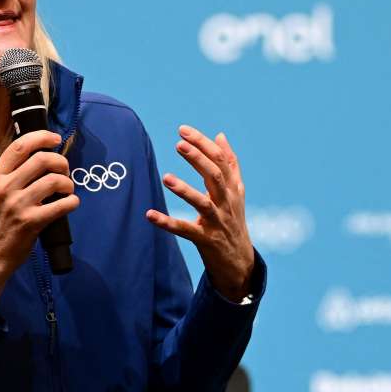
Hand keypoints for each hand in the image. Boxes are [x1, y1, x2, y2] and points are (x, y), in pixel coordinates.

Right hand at [0, 130, 78, 310]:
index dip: (42, 137)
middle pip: (42, 159)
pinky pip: (62, 205)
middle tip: (64, 172)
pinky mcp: (31, 222)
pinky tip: (70, 204)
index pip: (20, 145)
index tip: (56, 139)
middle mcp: (6, 186)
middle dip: (61, 162)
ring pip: (54, 181)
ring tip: (67, 191)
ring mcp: (18, 204)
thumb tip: (44, 156)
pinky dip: (72, 202)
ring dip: (68, 184)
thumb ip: (14, 174)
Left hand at [145, 125, 254, 301]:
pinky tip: (150, 215)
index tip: (183, 130)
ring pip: (203, 203)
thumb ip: (229, 163)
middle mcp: (227, 202)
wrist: (240, 261)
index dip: (203, 143)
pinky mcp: (206, 240)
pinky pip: (185, 230)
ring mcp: (217, 221)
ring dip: (184, 190)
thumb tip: (220, 135)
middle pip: (215, 176)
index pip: (221, 160)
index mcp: (232, 188)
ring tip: (166, 178)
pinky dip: (167, 223)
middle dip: (198, 159)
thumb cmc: (233, 220)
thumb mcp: (234, 191)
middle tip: (179, 144)